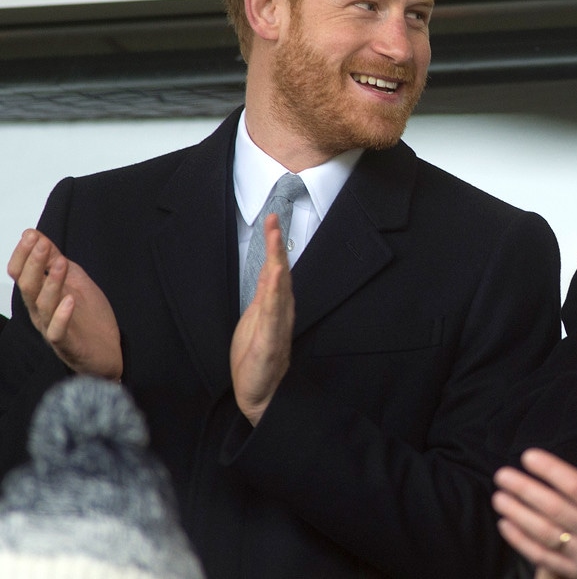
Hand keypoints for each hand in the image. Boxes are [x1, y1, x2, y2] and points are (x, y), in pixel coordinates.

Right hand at [7, 229, 121, 378]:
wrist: (106, 354)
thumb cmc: (89, 318)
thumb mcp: (75, 282)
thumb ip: (57, 263)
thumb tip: (39, 238)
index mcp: (40, 297)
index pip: (21, 274)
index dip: (24, 255)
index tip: (31, 235)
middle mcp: (40, 312)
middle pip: (28, 287)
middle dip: (34, 263)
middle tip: (40, 244)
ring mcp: (51, 328)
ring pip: (42, 305)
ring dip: (51, 283)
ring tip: (61, 264)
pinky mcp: (66, 344)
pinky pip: (57, 331)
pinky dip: (62, 315)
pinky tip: (69, 300)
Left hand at [230, 214, 293, 425]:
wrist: (260, 396)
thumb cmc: (257, 361)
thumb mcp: (256, 321)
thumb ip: (265, 296)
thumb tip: (270, 271)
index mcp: (273, 306)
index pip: (274, 269)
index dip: (273, 244)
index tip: (271, 220)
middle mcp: (280, 312)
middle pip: (280, 272)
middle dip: (276, 245)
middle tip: (274, 219)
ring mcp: (277, 325)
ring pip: (279, 287)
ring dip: (277, 261)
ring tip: (275, 239)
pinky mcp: (270, 341)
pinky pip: (274, 313)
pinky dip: (276, 293)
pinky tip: (277, 276)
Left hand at [493, 444, 576, 578]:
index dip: (552, 470)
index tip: (530, 456)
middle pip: (555, 509)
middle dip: (526, 490)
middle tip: (503, 475)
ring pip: (545, 534)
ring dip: (519, 515)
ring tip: (499, 497)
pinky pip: (545, 558)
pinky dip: (522, 542)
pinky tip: (506, 526)